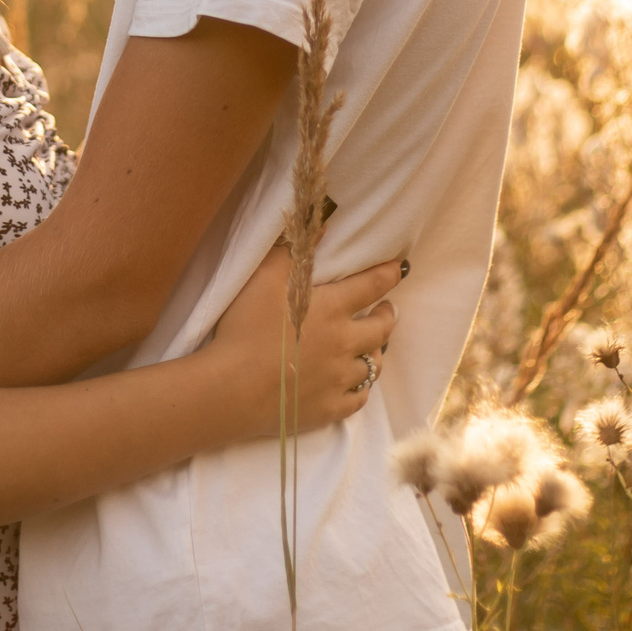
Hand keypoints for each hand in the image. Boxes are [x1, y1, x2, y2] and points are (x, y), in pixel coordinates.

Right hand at [203, 247, 401, 439]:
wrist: (232, 388)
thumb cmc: (245, 328)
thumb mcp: (264, 277)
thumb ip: (294, 249)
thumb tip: (322, 222)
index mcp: (332, 309)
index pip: (371, 286)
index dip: (388, 274)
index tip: (399, 268)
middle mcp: (344, 343)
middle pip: (381, 328)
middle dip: (387, 315)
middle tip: (387, 309)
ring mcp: (338, 379)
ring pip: (373, 365)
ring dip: (377, 351)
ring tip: (375, 347)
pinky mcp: (328, 408)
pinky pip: (358, 399)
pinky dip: (361, 389)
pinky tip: (357, 384)